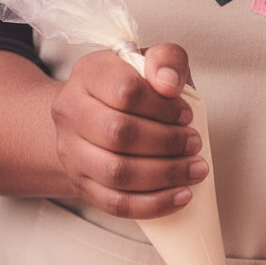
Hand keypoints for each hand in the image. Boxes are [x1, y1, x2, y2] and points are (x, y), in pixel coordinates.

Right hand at [49, 43, 208, 218]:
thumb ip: (168, 60)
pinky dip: (153, 204)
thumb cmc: (137, 89)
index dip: (163, 107)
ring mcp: (70, 150)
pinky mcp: (80, 183)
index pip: (125, 91)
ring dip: (164, 174)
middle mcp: (71, 110)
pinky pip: (115, 203)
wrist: (100, 116)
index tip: (187, 114)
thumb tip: (168, 83)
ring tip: (195, 170)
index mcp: (89, 73)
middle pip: (119, 133)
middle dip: (167, 142)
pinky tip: (181, 196)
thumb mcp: (155, 64)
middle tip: (195, 144)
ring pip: (116, 172)